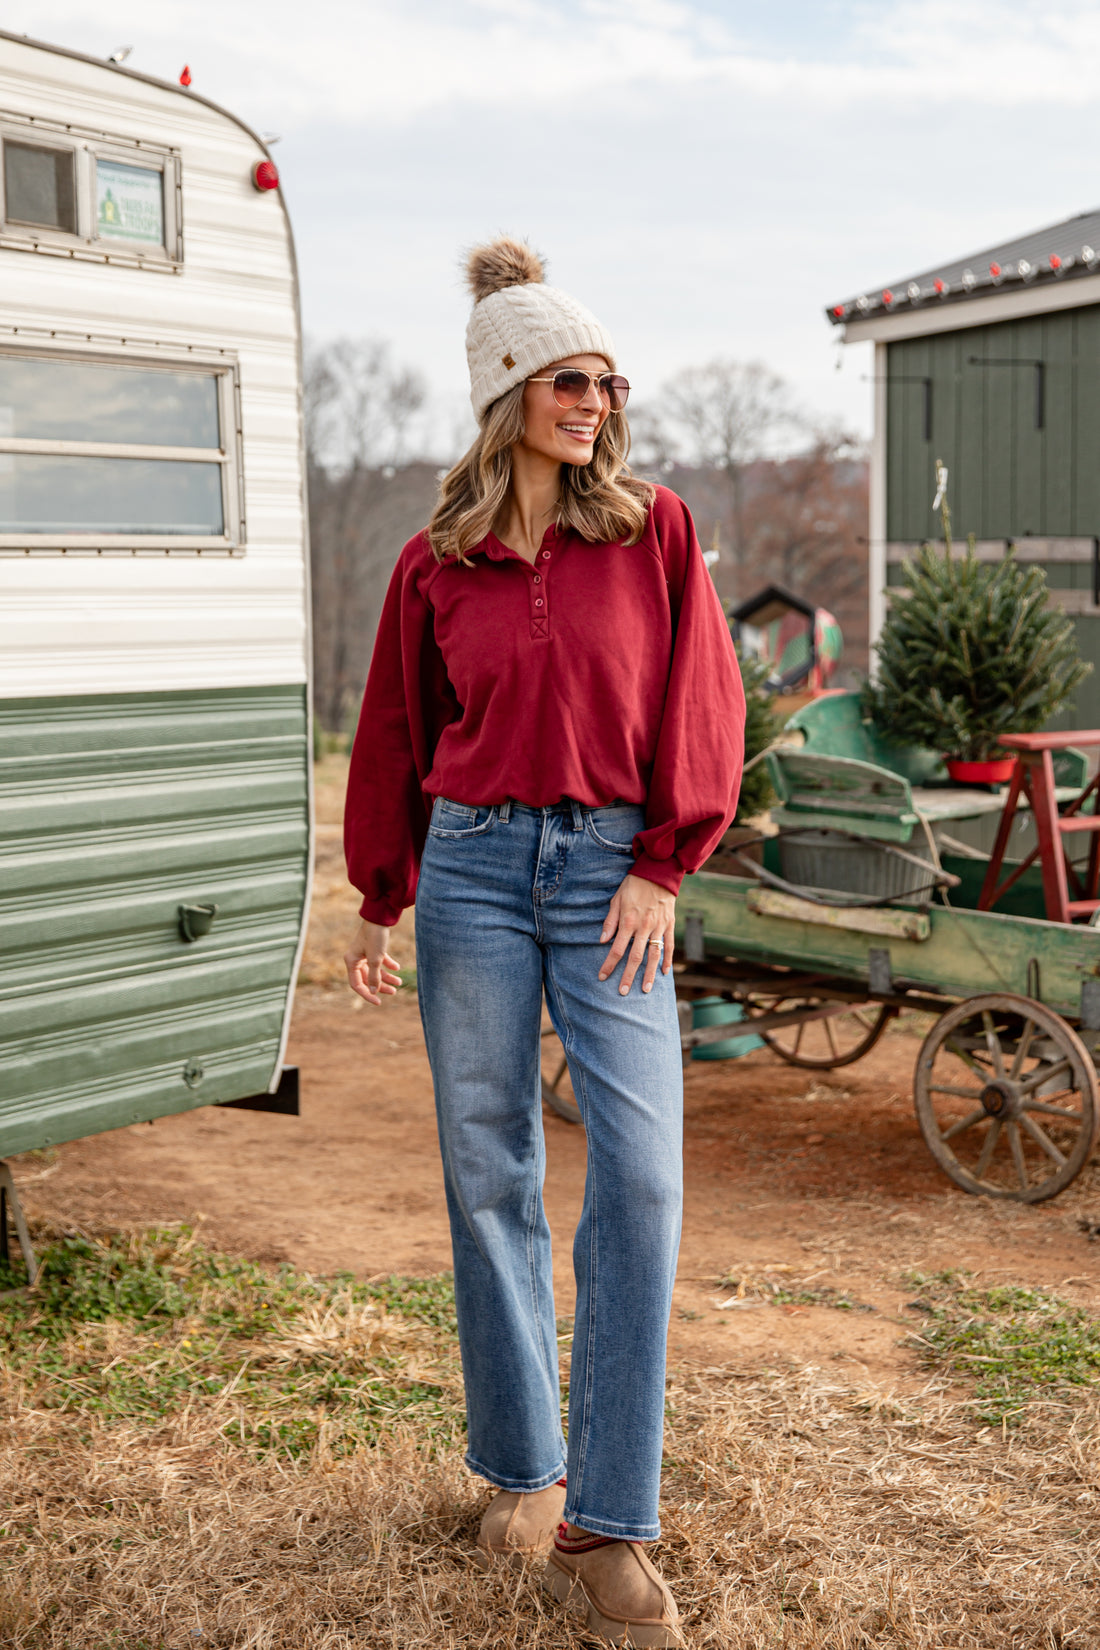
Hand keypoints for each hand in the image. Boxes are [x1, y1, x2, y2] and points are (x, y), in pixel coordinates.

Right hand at [344, 918, 402, 1004]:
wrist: (380, 916)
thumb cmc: (374, 936)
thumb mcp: (375, 959)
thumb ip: (374, 976)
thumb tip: (373, 991)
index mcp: (351, 961)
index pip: (357, 984)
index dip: (367, 994)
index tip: (379, 1002)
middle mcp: (356, 958)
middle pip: (367, 978)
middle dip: (381, 985)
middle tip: (394, 992)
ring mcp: (364, 953)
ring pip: (375, 970)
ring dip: (387, 977)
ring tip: (400, 982)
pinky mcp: (373, 948)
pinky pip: (380, 961)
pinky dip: (388, 965)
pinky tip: (397, 968)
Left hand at [598, 873, 675, 995]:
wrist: (658, 872)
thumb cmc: (634, 885)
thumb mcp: (616, 899)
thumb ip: (610, 921)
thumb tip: (602, 940)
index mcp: (628, 921)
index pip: (617, 949)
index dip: (609, 964)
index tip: (602, 977)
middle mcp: (644, 927)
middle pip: (635, 957)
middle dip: (628, 976)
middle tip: (623, 992)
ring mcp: (659, 927)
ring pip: (654, 955)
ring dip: (650, 974)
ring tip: (646, 990)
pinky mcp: (670, 924)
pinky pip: (670, 945)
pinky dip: (668, 960)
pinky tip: (665, 973)